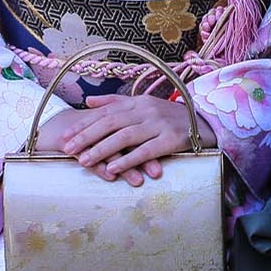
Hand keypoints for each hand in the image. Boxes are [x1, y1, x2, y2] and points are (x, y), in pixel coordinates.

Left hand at [54, 95, 218, 186]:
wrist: (205, 122)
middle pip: (111, 123)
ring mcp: (159, 125)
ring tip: (84, 160)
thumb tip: (89, 102)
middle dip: (87, 136)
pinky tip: (113, 169)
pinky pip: (146, 151)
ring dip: (102, 149)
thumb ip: (115, 102)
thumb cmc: (170, 116)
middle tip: (68, 149)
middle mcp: (146, 111)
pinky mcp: (171, 140)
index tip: (65, 136)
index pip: (105, 112)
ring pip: (125, 136)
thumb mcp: (143, 104)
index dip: (84, 124)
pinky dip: (128, 160)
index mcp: (137, 102)